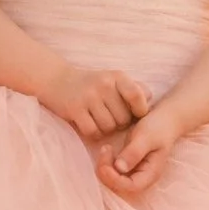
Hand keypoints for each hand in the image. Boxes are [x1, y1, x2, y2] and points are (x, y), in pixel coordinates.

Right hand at [36, 64, 150, 138]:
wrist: (58, 81)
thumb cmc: (92, 84)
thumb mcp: (113, 80)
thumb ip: (134, 88)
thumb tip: (150, 98)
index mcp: (117, 76)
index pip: (138, 96)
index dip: (140, 110)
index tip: (135, 114)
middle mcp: (104, 84)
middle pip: (124, 119)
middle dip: (119, 123)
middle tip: (110, 117)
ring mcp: (88, 96)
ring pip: (109, 127)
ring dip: (106, 129)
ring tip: (100, 120)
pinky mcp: (75, 109)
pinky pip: (93, 132)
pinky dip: (93, 133)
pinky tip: (89, 124)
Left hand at [96, 109, 180, 194]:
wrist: (165, 119)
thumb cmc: (158, 127)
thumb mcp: (147, 137)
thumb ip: (134, 152)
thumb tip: (119, 168)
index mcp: (151, 174)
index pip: (131, 186)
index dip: (115, 179)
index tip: (106, 162)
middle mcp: (142, 177)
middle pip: (120, 187)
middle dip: (107, 174)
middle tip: (104, 151)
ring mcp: (134, 172)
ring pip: (114, 181)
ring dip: (105, 169)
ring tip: (105, 149)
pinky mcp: (128, 165)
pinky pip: (113, 172)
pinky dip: (106, 164)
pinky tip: (106, 150)